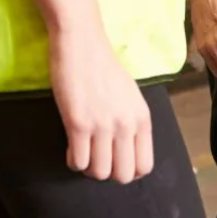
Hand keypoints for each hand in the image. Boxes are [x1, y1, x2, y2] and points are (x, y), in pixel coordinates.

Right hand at [50, 27, 155, 183]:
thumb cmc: (103, 65)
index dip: (128, 170)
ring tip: (83, 152)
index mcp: (142, 118)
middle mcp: (126, 124)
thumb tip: (124, 150)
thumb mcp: (129, 95)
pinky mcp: (78, 123)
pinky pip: (78, 162)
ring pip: (99, 173)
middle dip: (108, 172)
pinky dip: (73, 160)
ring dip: (89, 168)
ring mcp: (102, 125)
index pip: (144, 166)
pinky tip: (71, 147)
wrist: (81, 42)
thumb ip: (131, 122)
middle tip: (97, 157)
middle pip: (123, 176)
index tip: (115, 160)